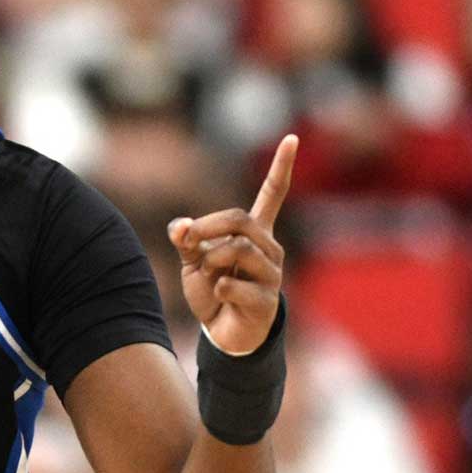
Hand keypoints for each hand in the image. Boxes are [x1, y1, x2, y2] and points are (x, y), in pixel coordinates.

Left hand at [168, 134, 297, 354]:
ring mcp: (272, 275)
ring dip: (211, 261)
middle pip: (240, 220)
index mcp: (254, 234)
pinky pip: (235, 285)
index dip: (281, 167)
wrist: (225, 334)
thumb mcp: (193, 262)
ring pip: (238, 250)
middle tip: (187, 242)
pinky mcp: (267, 302)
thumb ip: (187, 240)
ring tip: (209, 277)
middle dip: (207, 228)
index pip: (273, 194)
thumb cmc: (212, 291)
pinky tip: (219, 295)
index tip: (291, 138)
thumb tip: (179, 226)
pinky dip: (217, 288)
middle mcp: (269, 249)